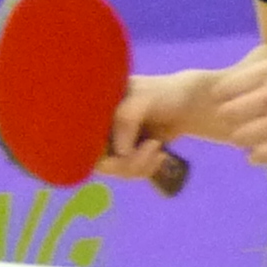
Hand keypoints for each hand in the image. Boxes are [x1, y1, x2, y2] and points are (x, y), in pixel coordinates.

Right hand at [100, 70, 215, 180]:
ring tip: (157, 148)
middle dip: (125, 162)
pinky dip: (145, 168)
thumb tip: (119, 152)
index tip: (124, 149)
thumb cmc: (164, 95)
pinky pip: (127, 171)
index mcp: (93, 108)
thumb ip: (126, 119)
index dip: (95, 150)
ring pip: (113, 168)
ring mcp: (110, 142)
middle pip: (96, 160)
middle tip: (152, 147)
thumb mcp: (144, 100)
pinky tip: (160, 155)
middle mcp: (97, 127)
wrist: (187, 104)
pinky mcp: (123, 154)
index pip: (79, 137)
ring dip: (139, 164)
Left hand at [212, 54, 266, 164]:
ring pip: (241, 137)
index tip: (232, 105)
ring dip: (243, 141)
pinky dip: (256, 157)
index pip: (226, 88)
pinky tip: (260, 155)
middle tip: (241, 124)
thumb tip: (242, 87)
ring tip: (252, 140)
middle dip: (231, 121)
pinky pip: (262, 155)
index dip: (224, 99)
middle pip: (228, 114)